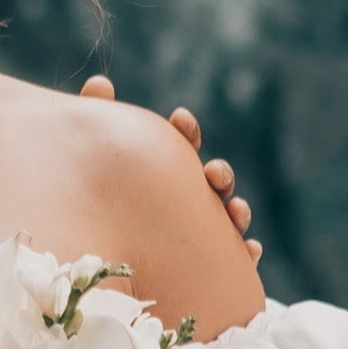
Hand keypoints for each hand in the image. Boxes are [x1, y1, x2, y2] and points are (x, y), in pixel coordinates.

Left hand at [80, 74, 259, 263]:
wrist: (98, 261)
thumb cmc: (101, 198)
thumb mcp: (96, 160)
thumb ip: (98, 119)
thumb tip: (99, 83)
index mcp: (166, 168)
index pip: (183, 144)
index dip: (185, 132)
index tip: (178, 118)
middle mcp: (190, 196)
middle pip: (215, 180)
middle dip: (220, 174)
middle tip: (212, 172)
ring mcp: (204, 229)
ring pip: (231, 218)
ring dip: (238, 210)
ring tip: (235, 210)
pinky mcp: (209, 265)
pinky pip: (236, 261)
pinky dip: (247, 254)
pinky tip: (251, 251)